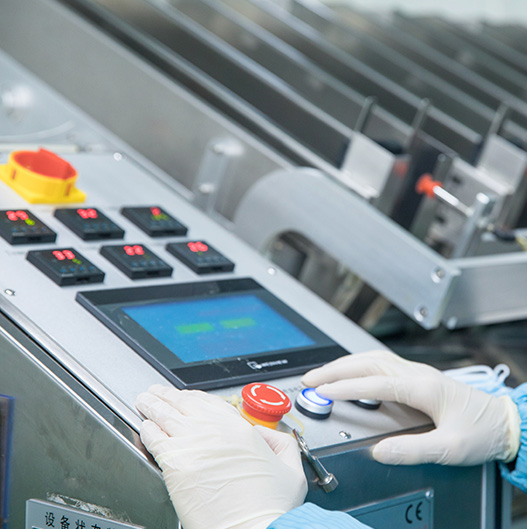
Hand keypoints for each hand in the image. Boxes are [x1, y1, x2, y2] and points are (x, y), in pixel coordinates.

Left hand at [135, 385, 306, 528]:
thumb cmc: (271, 508)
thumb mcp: (290, 468)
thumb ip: (280, 443)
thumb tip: (266, 434)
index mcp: (240, 429)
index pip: (209, 402)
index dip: (193, 396)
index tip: (186, 396)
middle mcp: (214, 431)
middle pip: (183, 403)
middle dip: (167, 395)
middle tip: (157, 391)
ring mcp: (193, 446)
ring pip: (165, 415)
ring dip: (152, 405)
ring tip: (144, 401)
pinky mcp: (176, 466)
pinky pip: (155, 439)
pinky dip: (147, 430)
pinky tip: (144, 426)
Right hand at [303, 350, 520, 465]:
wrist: (505, 421)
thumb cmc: (483, 431)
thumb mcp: (451, 448)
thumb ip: (413, 449)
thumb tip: (379, 451)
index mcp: (423, 387)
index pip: (374, 382)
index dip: (345, 386)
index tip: (322, 392)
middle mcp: (417, 374)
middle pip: (368, 362)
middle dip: (336, 369)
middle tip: (311, 379)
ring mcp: (417, 372)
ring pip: (372, 358)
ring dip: (345, 363)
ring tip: (323, 374)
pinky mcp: (417, 377)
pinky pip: (381, 363)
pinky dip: (359, 365)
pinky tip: (352, 372)